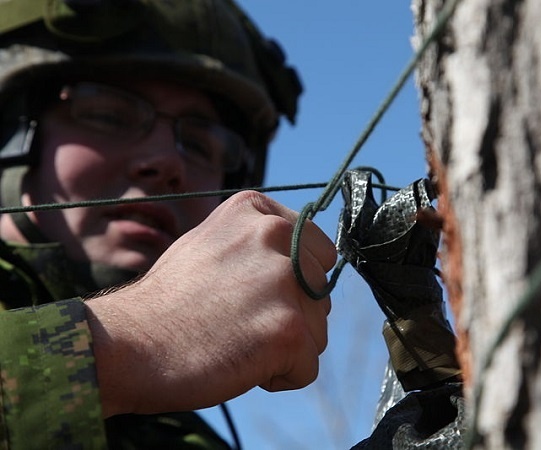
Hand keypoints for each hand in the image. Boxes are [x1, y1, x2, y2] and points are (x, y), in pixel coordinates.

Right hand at [85, 191, 336, 416]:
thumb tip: (300, 261)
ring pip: (317, 330)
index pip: (317, 250)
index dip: (292, 282)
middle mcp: (277, 236)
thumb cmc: (166, 302)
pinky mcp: (288, 328)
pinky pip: (307, 367)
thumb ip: (259, 245)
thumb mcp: (211, 244)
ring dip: (284, 346)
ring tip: (233, 341)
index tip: (252, 294)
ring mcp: (284, 281)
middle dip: (289, 315)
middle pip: (320, 291)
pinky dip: (279, 376)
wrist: (125, 345)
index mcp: (258, 212)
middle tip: (237, 322)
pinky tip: (239, 362)